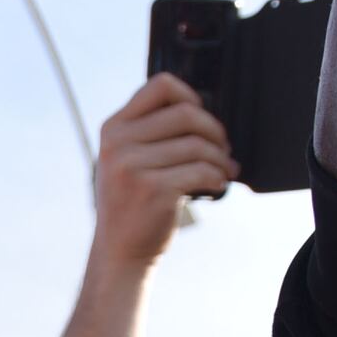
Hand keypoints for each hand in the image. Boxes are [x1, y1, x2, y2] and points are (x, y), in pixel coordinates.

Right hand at [89, 74, 237, 270]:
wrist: (119, 250)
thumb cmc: (131, 202)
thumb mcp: (124, 159)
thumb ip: (147, 131)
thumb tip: (202, 110)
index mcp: (113, 129)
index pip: (159, 86)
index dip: (189, 96)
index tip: (199, 118)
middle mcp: (118, 145)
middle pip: (186, 113)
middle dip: (215, 130)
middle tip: (222, 148)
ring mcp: (133, 168)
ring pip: (198, 145)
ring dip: (221, 158)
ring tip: (224, 170)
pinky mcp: (153, 190)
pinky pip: (202, 171)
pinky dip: (218, 177)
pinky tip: (217, 185)